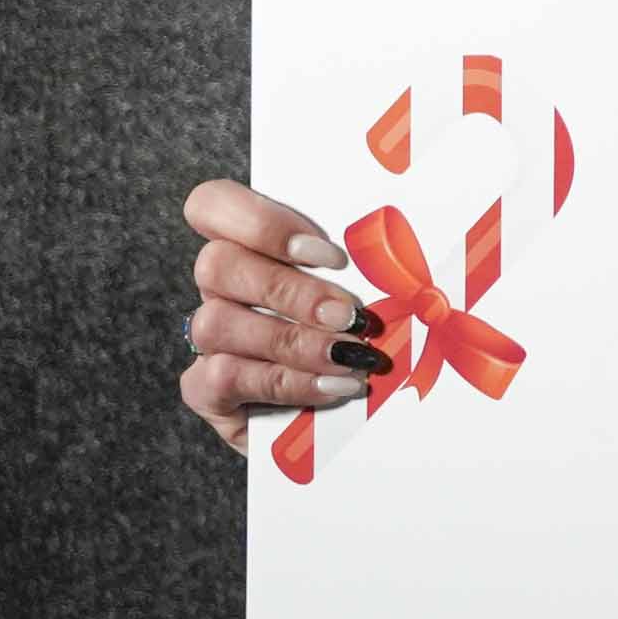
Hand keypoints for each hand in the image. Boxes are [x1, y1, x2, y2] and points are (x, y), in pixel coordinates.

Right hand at [177, 179, 383, 451]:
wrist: (358, 413)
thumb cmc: (372, 330)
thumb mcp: (375, 287)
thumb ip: (371, 258)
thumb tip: (411, 236)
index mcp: (253, 246)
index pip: (213, 205)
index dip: (259, 221)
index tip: (329, 253)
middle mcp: (222, 288)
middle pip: (215, 264)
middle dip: (289, 290)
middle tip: (350, 314)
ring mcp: (210, 339)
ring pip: (215, 323)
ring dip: (291, 340)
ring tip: (350, 355)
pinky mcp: (207, 391)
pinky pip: (224, 377)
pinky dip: (287, 383)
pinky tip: (334, 388)